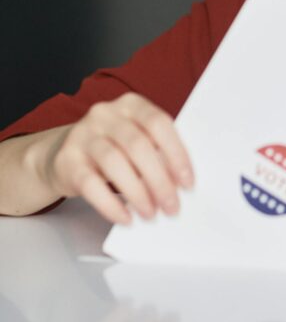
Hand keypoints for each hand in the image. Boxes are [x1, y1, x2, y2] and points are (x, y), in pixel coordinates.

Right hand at [38, 93, 193, 225]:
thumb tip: (179, 183)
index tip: (188, 182)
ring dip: (137, 193)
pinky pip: (90, 185)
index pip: (158, 123)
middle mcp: (104, 114)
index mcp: (130, 104)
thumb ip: (156, 151)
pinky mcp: (66, 160)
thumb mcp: (135, 139)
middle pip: (138, 145)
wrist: (61, 153)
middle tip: (171, 206)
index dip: (176, 153)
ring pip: (114, 163)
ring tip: (150, 213)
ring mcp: (82, 135)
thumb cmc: (112, 147)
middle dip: (159, 180)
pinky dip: (111, 204)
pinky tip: (125, 217)